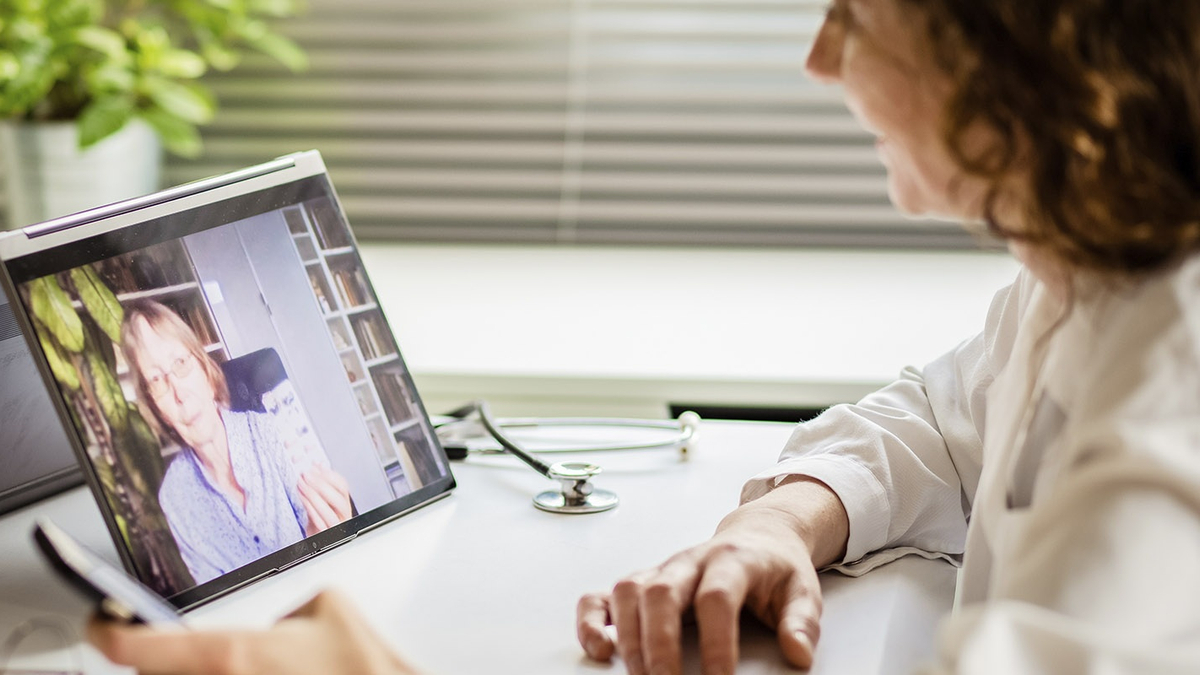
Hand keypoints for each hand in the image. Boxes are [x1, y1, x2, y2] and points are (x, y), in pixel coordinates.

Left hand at [88, 589, 419, 674]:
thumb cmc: (363, 668)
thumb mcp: (327, 609)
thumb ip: (290, 608)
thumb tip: (283, 622)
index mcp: (232, 654)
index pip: (137, 646)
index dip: (107, 630)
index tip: (99, 622)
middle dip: (151, 659)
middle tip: (154, 644)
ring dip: (183, 673)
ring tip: (225, 661)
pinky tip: (243, 670)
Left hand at [299, 465, 352, 534]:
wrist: (312, 539)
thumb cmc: (317, 518)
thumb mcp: (319, 499)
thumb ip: (319, 484)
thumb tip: (317, 465)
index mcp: (342, 503)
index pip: (343, 486)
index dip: (330, 476)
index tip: (315, 467)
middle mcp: (342, 514)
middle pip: (339, 499)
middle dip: (322, 485)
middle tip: (307, 475)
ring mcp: (334, 525)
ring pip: (329, 512)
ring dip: (314, 496)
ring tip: (301, 484)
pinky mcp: (324, 534)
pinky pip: (319, 522)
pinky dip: (310, 509)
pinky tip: (302, 498)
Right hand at [576, 478, 847, 674]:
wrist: (758, 535)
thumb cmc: (775, 568)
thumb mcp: (802, 590)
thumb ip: (801, 622)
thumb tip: (798, 653)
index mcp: (732, 560)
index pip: (717, 597)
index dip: (715, 642)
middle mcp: (690, 561)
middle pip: (662, 592)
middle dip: (660, 644)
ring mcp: (662, 570)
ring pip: (629, 591)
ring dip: (628, 637)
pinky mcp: (643, 581)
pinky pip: (603, 594)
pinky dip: (592, 620)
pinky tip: (600, 649)